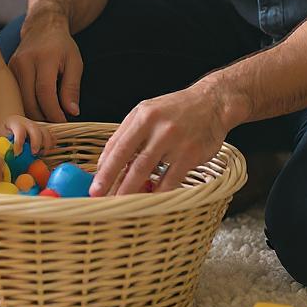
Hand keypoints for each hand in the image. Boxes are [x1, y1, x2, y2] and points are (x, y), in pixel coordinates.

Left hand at [0, 114, 58, 156]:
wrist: (9, 122)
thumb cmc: (3, 131)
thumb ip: (3, 143)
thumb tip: (6, 155)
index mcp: (15, 122)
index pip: (19, 130)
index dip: (19, 142)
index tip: (17, 154)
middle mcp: (27, 122)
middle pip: (35, 130)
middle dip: (36, 142)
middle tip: (34, 154)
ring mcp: (37, 126)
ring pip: (46, 132)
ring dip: (46, 144)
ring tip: (40, 154)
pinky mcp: (43, 132)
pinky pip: (51, 137)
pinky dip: (51, 144)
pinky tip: (45, 152)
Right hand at [8, 14, 82, 122]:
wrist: (41, 28)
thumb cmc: (61, 46)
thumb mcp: (75, 63)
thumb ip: (72, 87)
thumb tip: (72, 112)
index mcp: (44, 58)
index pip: (45, 92)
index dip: (54, 112)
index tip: (64, 121)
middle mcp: (24, 62)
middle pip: (29, 100)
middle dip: (43, 117)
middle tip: (56, 123)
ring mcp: (13, 67)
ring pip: (21, 100)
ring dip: (34, 114)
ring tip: (49, 116)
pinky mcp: (8, 72)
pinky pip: (16, 95)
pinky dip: (27, 105)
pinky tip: (39, 108)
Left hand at [90, 82, 230, 195]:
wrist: (213, 103)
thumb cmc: (176, 109)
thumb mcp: (148, 112)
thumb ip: (128, 133)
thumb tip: (107, 161)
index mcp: (142, 115)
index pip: (117, 144)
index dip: (104, 166)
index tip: (94, 183)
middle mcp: (157, 127)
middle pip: (129, 160)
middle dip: (111, 181)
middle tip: (98, 197)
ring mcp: (175, 142)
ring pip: (147, 171)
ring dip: (131, 190)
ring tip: (120, 203)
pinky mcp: (190, 155)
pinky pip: (170, 179)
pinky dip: (158, 192)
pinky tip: (149, 201)